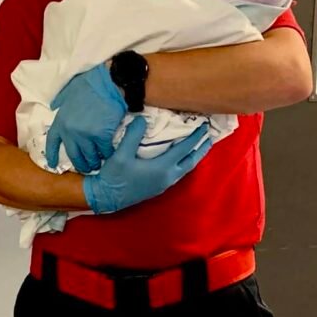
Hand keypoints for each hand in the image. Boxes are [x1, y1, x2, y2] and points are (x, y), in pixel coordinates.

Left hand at [46, 64, 127, 172]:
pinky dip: (109, 154)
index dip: (52, 154)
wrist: (109, 82)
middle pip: (73, 155)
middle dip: (80, 164)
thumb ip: (60, 101)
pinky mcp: (101, 137)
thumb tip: (53, 107)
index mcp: (61, 120)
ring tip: (99, 164)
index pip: (52, 142)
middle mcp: (70, 131)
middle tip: (86, 168)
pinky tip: (111, 153)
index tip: (53, 165)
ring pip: (90, 156)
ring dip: (95, 162)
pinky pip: (105, 151)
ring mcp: (86, 135)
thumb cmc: (89, 84)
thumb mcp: (68, 91)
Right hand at [82, 117, 211, 213]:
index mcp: (162, 168)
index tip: (203, 125)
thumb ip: (133, 135)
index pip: (184, 149)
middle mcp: (168, 177)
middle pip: (191, 161)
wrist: (106, 197)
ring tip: (200, 147)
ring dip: (194, 156)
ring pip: (186, 168)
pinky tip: (181, 159)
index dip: (194, 136)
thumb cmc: (114, 176)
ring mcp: (164, 184)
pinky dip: (185, 163)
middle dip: (201, 148)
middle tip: (209, 136)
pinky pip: (179, 172)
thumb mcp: (121, 154)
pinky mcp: (159, 187)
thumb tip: (143, 118)